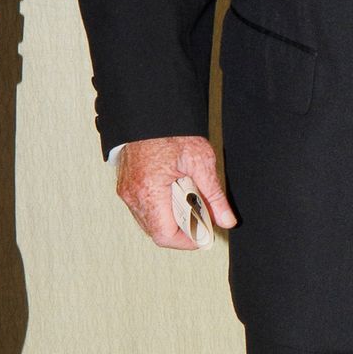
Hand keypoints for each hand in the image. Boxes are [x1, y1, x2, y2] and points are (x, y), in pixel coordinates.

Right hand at [114, 135, 236, 247]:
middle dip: (182, 230)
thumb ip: (214, 196)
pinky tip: (177, 194)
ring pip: (149, 222)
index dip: (187, 241)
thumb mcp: (201, 162)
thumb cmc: (171, 131)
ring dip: (171, 220)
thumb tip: (226, 220)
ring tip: (191, 202)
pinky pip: (143, 209)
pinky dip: (161, 209)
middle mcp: (132, 195)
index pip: (165, 235)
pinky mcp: (126, 186)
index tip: (203, 235)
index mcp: (149, 190)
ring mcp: (126, 191)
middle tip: (202, 217)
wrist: (150, 112)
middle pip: (156, 231)